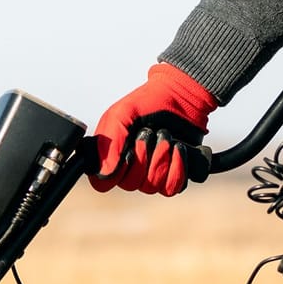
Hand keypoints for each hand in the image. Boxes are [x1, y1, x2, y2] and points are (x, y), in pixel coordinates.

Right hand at [89, 63, 217, 195]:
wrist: (179, 96)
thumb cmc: (146, 103)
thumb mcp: (121, 115)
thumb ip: (109, 143)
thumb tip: (104, 174)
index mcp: (110, 157)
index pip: (103, 183)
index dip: (116, 172)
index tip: (127, 152)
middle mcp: (129, 170)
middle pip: (130, 185)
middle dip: (142, 157)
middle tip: (149, 133)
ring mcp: (151, 175)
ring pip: (151, 187)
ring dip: (160, 158)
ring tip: (165, 135)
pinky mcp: (173, 176)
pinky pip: (172, 187)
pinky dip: (176, 167)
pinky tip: (178, 148)